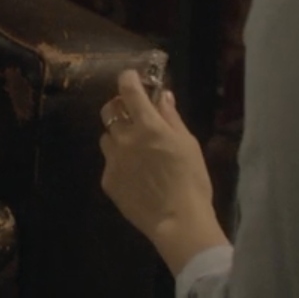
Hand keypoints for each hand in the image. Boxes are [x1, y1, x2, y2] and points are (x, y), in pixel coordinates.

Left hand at [98, 70, 228, 274]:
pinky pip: (109, 162)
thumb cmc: (191, 180)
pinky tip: (135, 175)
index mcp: (147, 125)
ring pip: (107, 136)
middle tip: (132, 114)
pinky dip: (119, 161)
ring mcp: (113, 159)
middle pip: (109, 109)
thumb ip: (172, 117)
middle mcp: (124, 138)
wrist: (178, 221)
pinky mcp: (107, 179)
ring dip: (118, 135)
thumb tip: (162, 96)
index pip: (128, 90)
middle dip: (118, 106)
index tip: (132, 77)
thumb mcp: (188, 144)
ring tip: (135, 149)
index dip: (128, 79)